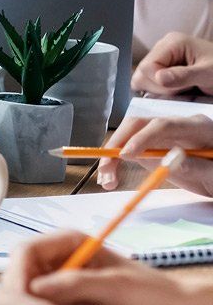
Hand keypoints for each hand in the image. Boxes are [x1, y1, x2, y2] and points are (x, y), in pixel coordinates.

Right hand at [5, 230, 210, 304]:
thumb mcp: (113, 286)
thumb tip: (34, 289)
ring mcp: (59, 288)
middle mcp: (59, 263)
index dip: (16, 272)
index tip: (18, 297)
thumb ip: (73, 284)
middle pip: (19, 273)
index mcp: (68, 245)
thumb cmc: (151, 296)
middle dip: (15, 293)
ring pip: (25, 296)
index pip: (26, 251)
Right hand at [97, 115, 212, 194]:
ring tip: (106, 180)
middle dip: (117, 144)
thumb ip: (198, 166)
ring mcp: (163, 136)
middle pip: (139, 124)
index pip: (163, 125)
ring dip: (112, 156)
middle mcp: (177, 126)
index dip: (142, 138)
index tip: (126, 155)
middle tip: (107, 168)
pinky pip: (130, 150)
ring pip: (129, 136)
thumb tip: (169, 160)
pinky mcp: (154, 147)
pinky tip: (110, 177)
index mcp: (197, 127)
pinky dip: (116, 163)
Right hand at [133, 31, 212, 95]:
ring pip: (142, 79)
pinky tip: (176, 90)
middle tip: (183, 89)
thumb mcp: (209, 73)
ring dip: (160, 90)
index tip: (182, 88)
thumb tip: (159, 78)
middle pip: (141, 73)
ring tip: (182, 88)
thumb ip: (184, 76)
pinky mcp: (161, 67)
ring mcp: (161, 57)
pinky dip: (159, 90)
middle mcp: (163, 47)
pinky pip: (148, 82)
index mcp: (172, 42)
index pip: (147, 67)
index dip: (159, 83)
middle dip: (159, 87)